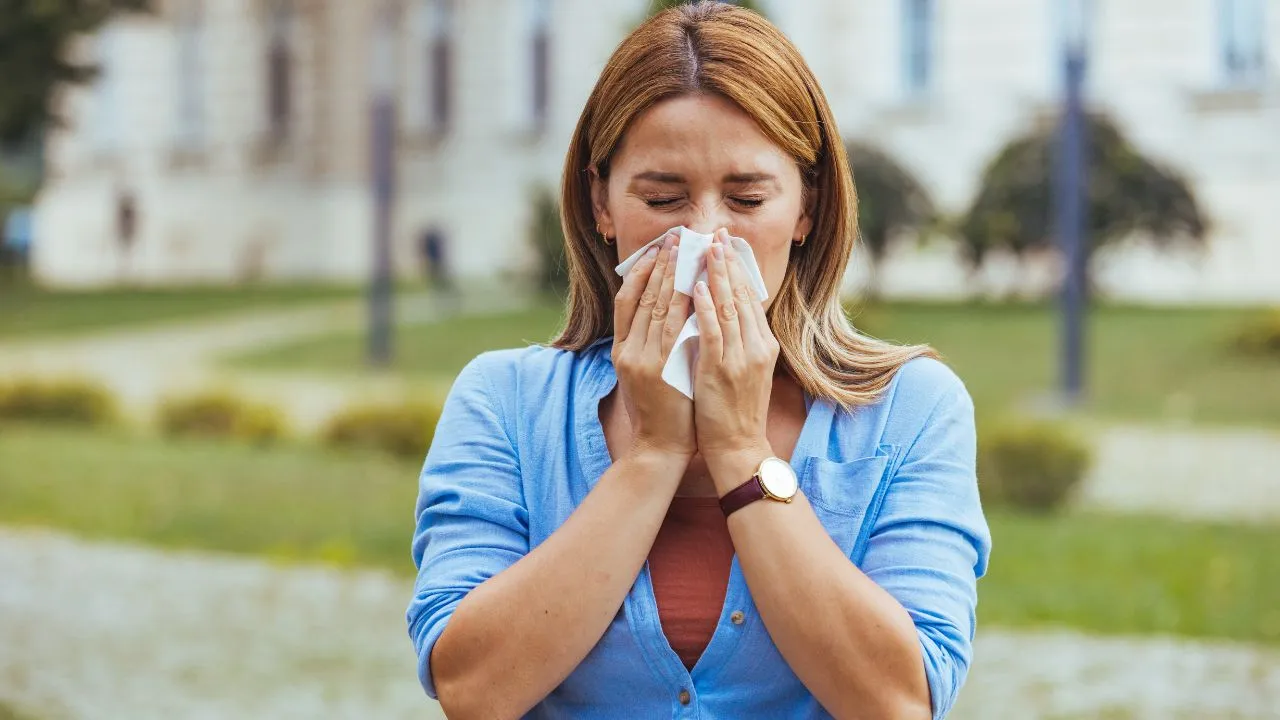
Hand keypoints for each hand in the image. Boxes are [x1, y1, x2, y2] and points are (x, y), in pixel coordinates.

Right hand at [612, 230, 696, 460]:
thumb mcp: (647, 372)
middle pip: (643, 296)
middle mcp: (628, 350)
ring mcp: (642, 359)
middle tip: (675, 237)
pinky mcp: (659, 369)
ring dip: (674, 274)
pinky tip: (696, 284)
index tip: (657, 248)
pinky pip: (673, 328)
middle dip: (661, 264)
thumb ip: (652, 342)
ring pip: (657, 306)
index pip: (627, 299)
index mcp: (621, 349)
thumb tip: (671, 308)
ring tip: (687, 249)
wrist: (661, 446)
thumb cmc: (661, 410)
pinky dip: (684, 303)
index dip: (641, 271)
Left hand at [691, 230, 777, 486]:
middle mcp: (756, 346)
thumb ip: (739, 342)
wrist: (739, 447)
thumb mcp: (745, 371)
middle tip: (717, 234)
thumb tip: (723, 312)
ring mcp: (741, 357)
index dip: (737, 270)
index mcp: (763, 345)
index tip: (726, 246)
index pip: (749, 298)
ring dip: (715, 275)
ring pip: (728, 307)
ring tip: (706, 249)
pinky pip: (713, 331)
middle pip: (741, 295)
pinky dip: (705, 307)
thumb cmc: (736, 412)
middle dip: (728, 263)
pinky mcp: (722, 369)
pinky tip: (695, 287)